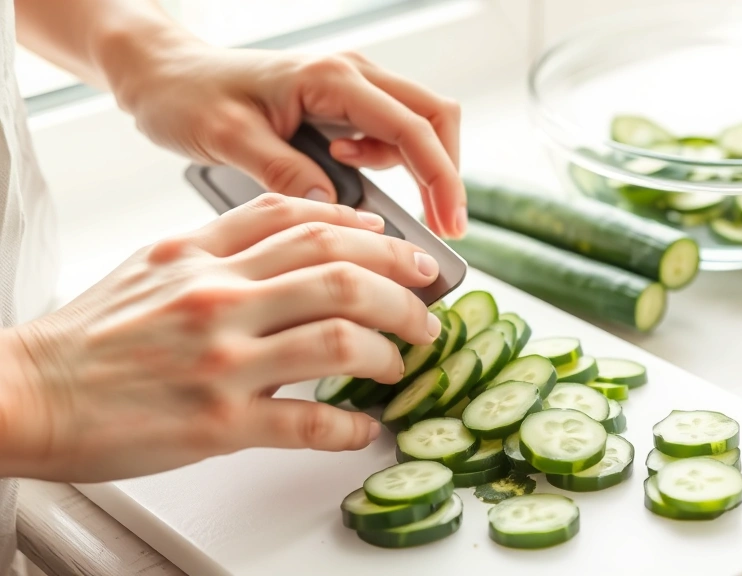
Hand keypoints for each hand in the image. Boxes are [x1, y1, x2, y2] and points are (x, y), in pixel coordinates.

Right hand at [1, 194, 441, 481]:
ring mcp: (223, 361)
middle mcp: (219, 299)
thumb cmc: (92, 334)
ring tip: (400, 363)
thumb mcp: (156, 262)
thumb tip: (301, 243)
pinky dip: (350, 426)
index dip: (371, 234)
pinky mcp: (220, 423)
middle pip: (341, 273)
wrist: (27, 393)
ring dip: (388, 352)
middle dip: (402, 291)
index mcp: (204, 254)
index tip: (403, 251)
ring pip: (339, 340)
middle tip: (426, 311)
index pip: (307, 223)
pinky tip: (364, 427)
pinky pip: (310, 422)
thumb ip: (225, 246)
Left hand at [106, 40, 464, 237]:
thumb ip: (281, 171)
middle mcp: (351, 74)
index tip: (449, 228)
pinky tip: (348, 182)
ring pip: (419, 124)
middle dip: (447, 174)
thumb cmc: (188, 95)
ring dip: (421, 170)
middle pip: (435, 117)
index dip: (441, 179)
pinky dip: (390, 165)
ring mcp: (351, 86)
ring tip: (384, 211)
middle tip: (442, 228)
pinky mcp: (344, 103)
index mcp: (331, 77)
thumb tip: (331, 209)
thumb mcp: (227, 137)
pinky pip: (390, 132)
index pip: (412, 127)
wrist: (166, 73)